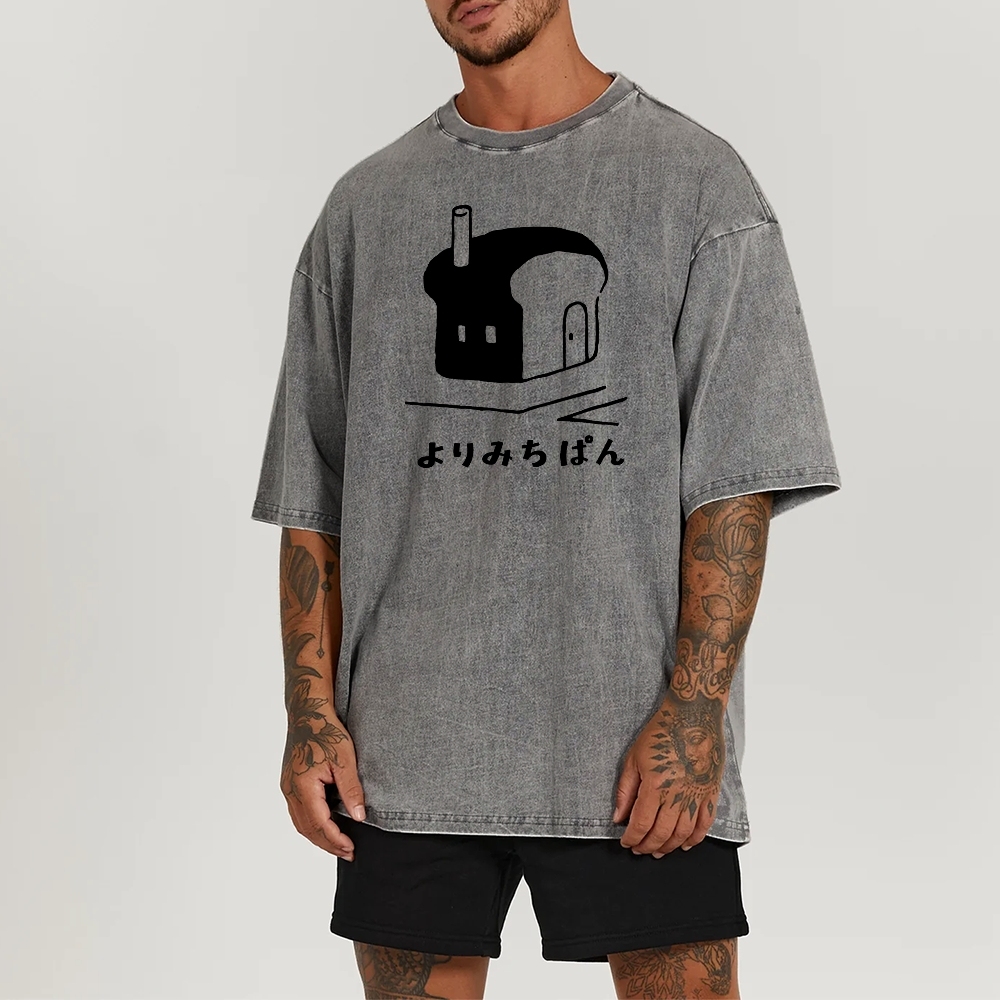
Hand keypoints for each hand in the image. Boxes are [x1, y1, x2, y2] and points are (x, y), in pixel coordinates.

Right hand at [280, 712, 365, 860]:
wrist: (307, 712)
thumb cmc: (326, 731)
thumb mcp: (345, 759)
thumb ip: (351, 789)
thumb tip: (359, 817)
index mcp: (303, 786)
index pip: (319, 824)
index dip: (335, 840)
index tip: (351, 849)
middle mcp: (290, 790)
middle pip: (307, 829)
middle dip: (327, 844)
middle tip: (348, 852)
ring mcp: (287, 787)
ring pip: (300, 822)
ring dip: (318, 836)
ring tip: (339, 843)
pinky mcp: (289, 783)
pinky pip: (298, 811)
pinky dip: (311, 824)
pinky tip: (326, 824)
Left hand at [612, 691, 724, 855]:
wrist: (693, 717)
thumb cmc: (661, 733)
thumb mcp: (634, 758)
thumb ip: (625, 790)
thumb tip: (618, 817)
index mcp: (655, 786)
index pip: (641, 824)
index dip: (632, 838)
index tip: (625, 842)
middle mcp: (678, 795)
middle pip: (661, 833)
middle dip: (647, 846)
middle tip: (639, 849)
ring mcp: (697, 795)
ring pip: (683, 834)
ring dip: (669, 847)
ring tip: (658, 850)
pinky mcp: (711, 792)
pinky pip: (704, 824)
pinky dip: (695, 839)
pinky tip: (684, 844)